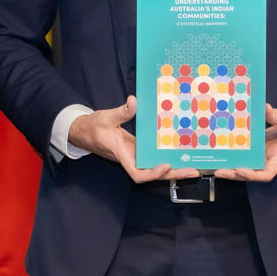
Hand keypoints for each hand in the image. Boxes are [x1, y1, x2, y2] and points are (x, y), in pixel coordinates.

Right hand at [66, 96, 186, 184]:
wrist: (83, 132)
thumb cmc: (92, 127)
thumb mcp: (106, 117)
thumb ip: (121, 111)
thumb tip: (133, 101)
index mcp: (122, 154)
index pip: (137, 173)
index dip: (152, 173)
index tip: (164, 165)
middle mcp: (131, 158)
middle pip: (153, 173)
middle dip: (173, 174)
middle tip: (193, 171)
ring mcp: (135, 155)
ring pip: (155, 167)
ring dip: (173, 168)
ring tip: (193, 165)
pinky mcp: (137, 150)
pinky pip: (153, 157)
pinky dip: (166, 157)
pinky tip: (180, 153)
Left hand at [216, 105, 276, 182]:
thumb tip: (264, 108)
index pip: (267, 173)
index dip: (253, 175)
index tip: (240, 170)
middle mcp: (271, 157)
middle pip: (253, 173)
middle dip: (236, 174)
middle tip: (219, 171)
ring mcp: (265, 153)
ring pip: (248, 165)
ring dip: (233, 167)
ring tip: (216, 165)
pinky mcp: (261, 147)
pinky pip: (248, 153)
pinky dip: (237, 154)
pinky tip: (224, 150)